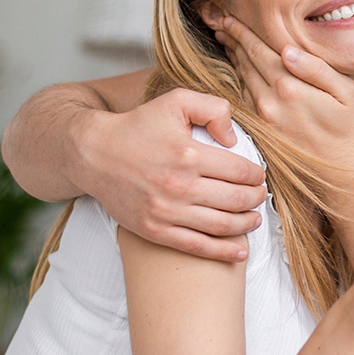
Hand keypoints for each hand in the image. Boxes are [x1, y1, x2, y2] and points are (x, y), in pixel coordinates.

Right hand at [75, 88, 267, 260]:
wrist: (93, 154)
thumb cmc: (137, 126)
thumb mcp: (175, 101)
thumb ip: (212, 108)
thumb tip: (234, 137)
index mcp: (188, 154)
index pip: (239, 171)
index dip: (256, 175)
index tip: (258, 176)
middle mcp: (180, 186)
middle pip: (236, 200)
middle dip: (255, 199)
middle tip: (259, 196)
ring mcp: (167, 212)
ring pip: (222, 225)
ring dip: (246, 224)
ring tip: (254, 218)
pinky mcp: (155, 231)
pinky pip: (197, 247)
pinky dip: (223, 253)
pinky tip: (240, 252)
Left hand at [214, 15, 353, 183]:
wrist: (339, 172)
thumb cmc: (346, 128)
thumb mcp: (344, 92)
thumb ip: (316, 68)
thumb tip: (288, 50)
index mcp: (289, 87)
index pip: (258, 50)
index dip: (241, 31)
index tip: (228, 16)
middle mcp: (269, 101)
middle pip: (244, 61)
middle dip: (231, 39)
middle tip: (219, 19)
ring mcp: (261, 117)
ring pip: (240, 78)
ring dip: (232, 56)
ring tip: (224, 38)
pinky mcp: (259, 129)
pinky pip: (242, 97)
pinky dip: (237, 77)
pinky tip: (237, 68)